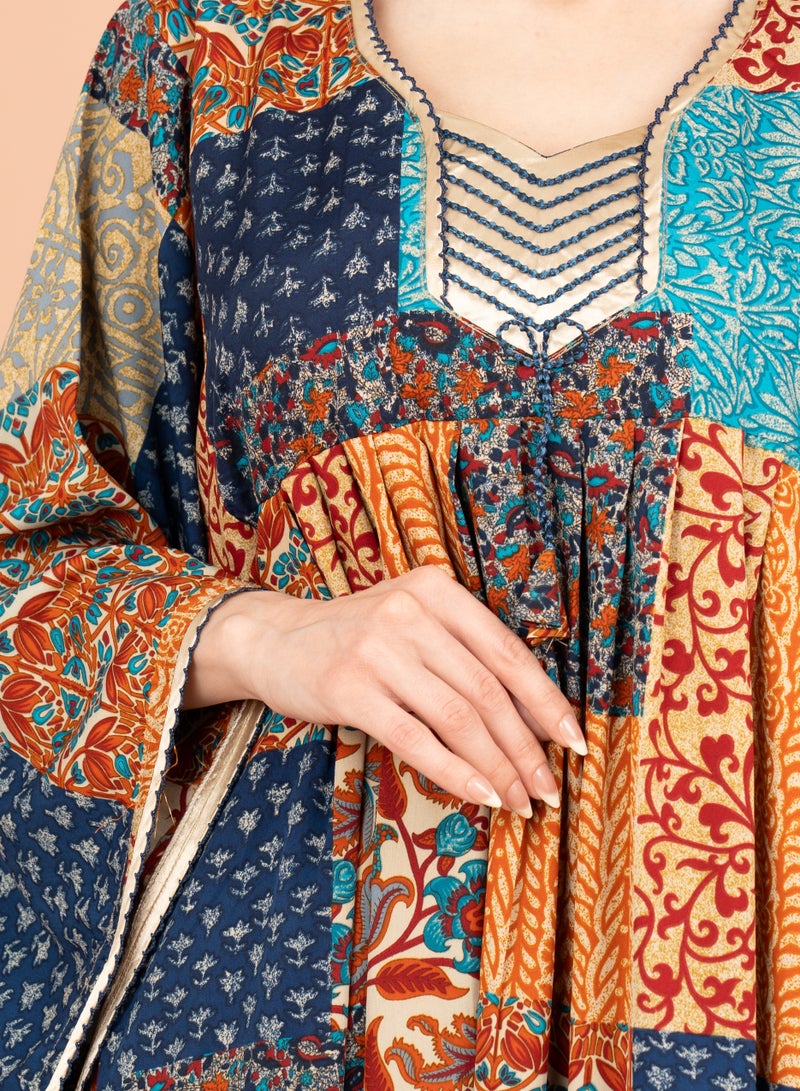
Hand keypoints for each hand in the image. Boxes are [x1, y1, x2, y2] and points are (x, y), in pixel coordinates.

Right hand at [184, 566, 585, 815]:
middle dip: (526, 749)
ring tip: (519, 801)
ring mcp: (378, 649)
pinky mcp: (349, 688)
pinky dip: (455, 772)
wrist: (275, 639)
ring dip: (497, 767)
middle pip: (488, 691)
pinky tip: (480, 795)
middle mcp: (411, 612)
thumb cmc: (357, 637)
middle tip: (548, 789)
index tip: (574, 742)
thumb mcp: (412, 623)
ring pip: (459, 718)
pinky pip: (416, 739)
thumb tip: (534, 719)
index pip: (507, 652)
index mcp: (438, 591)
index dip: (547, 702)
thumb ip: (464, 655)